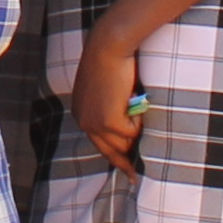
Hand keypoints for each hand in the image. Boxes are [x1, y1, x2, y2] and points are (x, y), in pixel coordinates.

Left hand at [68, 29, 148, 173]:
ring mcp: (94, 123)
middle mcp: (83, 121)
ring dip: (136, 132)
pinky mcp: (108, 121)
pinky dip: (139, 121)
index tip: (126, 171)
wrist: (108, 46)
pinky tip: (137, 101)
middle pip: (109, 151)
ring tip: (141, 112)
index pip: (98, 143)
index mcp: (81, 112)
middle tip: (135, 177)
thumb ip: (113, 106)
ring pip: (123, 144)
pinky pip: (132, 132)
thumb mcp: (108, 88)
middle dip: (125, 163)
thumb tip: (129, 129)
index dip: (114, 157)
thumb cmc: (113, 60)